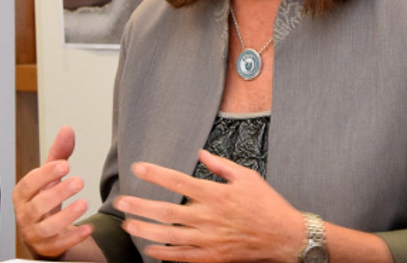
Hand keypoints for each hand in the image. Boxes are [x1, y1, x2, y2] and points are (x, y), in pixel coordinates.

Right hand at [12, 126, 92, 258]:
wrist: (43, 232)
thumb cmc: (45, 199)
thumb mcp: (50, 177)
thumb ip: (59, 154)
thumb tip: (67, 129)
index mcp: (23, 195)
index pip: (28, 184)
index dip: (44, 174)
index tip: (64, 164)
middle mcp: (26, 215)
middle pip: (37, 205)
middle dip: (57, 193)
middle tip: (79, 181)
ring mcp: (36, 233)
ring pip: (47, 227)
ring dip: (66, 215)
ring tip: (84, 203)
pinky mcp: (48, 247)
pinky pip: (59, 245)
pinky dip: (74, 237)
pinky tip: (90, 228)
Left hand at [116, 149, 305, 262]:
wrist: (284, 235)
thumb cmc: (267, 204)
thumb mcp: (248, 177)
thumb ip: (221, 166)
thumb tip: (201, 154)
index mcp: (216, 195)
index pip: (178, 181)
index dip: (156, 174)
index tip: (138, 167)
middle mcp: (208, 217)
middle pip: (166, 212)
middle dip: (140, 205)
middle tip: (122, 201)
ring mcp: (209, 239)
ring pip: (168, 236)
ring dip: (145, 230)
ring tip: (128, 224)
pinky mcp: (212, 256)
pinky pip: (182, 256)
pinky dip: (163, 253)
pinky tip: (150, 248)